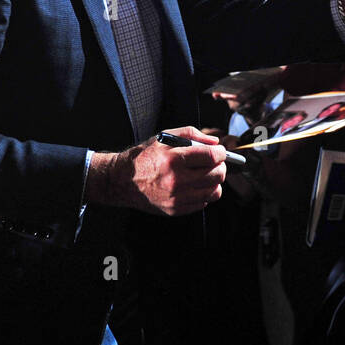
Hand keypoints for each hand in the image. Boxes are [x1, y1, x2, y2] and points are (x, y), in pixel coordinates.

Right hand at [87, 126, 227, 215]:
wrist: (123, 180)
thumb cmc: (145, 156)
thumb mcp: (165, 137)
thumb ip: (192, 135)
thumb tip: (214, 142)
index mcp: (174, 159)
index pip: (212, 156)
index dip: (221, 152)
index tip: (219, 151)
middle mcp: (176, 180)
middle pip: (217, 175)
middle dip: (220, 166)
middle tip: (213, 162)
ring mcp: (176, 198)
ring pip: (214, 191)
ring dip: (214, 181)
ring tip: (205, 174)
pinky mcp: (175, 209)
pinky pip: (203, 203)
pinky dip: (204, 193)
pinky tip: (194, 185)